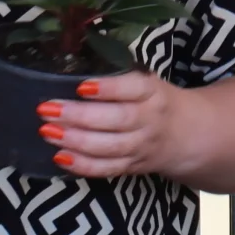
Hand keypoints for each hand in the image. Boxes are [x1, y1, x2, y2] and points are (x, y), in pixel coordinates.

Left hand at [38, 72, 194, 180]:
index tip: (81, 86)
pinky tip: (60, 156)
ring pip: (109, 147)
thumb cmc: (153, 100)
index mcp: (153, 92)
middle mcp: (149, 120)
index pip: (134, 88)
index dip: (109, 88)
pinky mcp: (133, 166)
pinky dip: (83, 165)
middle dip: (79, 116)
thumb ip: (117, 76)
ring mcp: (141, 146)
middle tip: (47, 109)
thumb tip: (69, 65)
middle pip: (117, 119)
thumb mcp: (146, 82)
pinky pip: (107, 169)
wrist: (187, 135)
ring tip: (48, 131)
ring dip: (76, 141)